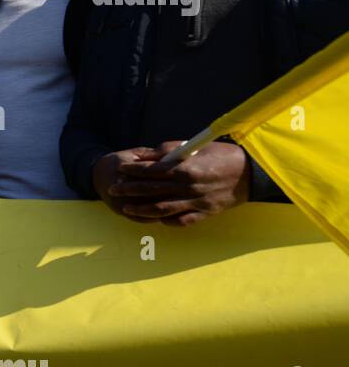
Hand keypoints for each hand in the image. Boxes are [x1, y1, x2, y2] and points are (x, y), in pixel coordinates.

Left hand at [95, 142, 249, 226]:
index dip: (133, 171)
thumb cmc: (222, 155)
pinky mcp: (204, 214)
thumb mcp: (195, 146)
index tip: (120, 169)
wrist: (252, 173)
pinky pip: (180, 220)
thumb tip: (144, 155)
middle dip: (130, 190)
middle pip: (152, 190)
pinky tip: (153, 218)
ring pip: (162, 209)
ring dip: (141, 209)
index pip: (151, 171)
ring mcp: (196, 203)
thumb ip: (168, 151)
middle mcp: (189, 187)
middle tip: (114, 189)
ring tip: (126, 207)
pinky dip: (165, 220)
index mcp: (186, 168)